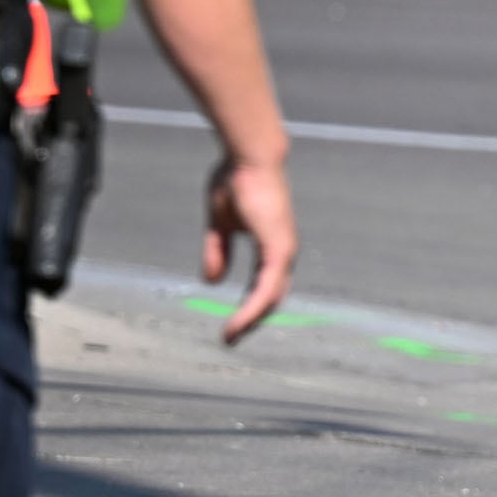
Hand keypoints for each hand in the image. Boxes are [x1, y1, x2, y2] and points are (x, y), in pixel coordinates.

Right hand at [206, 153, 297, 344]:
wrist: (248, 157)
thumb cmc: (236, 180)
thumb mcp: (219, 223)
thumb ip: (218, 250)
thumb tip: (212, 281)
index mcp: (272, 244)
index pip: (266, 284)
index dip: (250, 305)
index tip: (233, 324)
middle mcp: (283, 251)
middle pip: (272, 297)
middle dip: (252, 320)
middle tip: (232, 339)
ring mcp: (284, 251)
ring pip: (271, 298)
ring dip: (251, 321)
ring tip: (231, 338)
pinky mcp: (278, 249)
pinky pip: (265, 289)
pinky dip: (252, 309)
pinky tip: (238, 324)